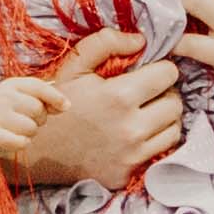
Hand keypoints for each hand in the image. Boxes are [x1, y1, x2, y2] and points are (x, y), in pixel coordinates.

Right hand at [0, 77, 61, 164]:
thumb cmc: (9, 112)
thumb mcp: (24, 98)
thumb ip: (45, 99)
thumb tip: (65, 106)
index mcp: (11, 85)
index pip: (39, 87)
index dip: (55, 97)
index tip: (66, 106)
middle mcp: (2, 97)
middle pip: (37, 109)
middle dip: (40, 118)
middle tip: (28, 120)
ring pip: (31, 127)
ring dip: (31, 133)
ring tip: (19, 129)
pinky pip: (20, 142)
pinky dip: (24, 143)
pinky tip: (18, 140)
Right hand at [6, 28, 181, 186]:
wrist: (38, 148)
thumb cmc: (59, 101)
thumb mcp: (75, 65)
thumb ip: (107, 43)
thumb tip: (141, 40)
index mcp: (119, 97)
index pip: (168, 75)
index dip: (160, 69)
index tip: (148, 72)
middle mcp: (130, 129)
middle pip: (175, 104)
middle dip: (165, 94)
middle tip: (147, 93)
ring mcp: (130, 156)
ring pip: (173, 130)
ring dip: (164, 119)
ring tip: (144, 112)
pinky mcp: (127, 174)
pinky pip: (158, 153)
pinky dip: (153, 141)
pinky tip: (135, 133)